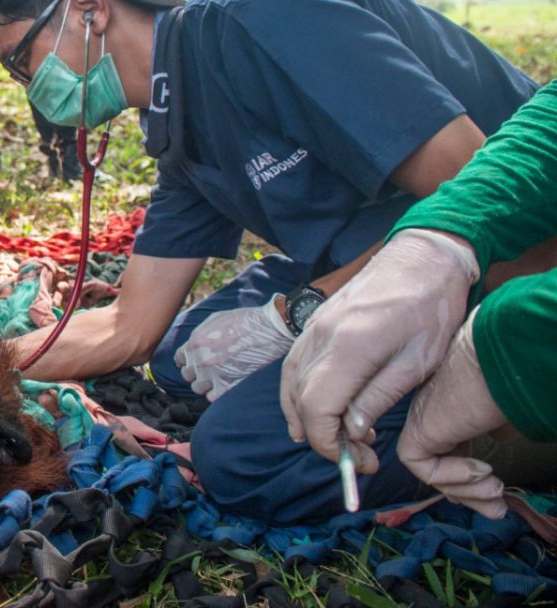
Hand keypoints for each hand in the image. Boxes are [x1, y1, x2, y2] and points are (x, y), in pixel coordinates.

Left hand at [175, 296, 294, 401]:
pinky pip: (211, 397)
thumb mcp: (214, 320)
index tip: (194, 359)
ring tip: (214, 378)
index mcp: (195, 342)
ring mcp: (214, 373)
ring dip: (203, 384)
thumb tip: (191, 345)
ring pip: (197, 388)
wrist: (268, 328)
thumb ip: (199, 334)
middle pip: (187, 374)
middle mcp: (201, 358)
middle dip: (195, 371)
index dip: (186, 359)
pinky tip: (222, 385)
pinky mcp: (229, 383)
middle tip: (207, 368)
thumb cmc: (242, 321)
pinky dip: (214, 393)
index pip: (179, 358)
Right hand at [280, 229, 479, 472]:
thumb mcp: (418, 361)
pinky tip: (313, 407)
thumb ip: (378, 396)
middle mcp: (321, 337)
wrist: (422, 259)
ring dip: (304, 417)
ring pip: (290, 383)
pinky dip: (298, 393)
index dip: (328, 442)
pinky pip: (294, 365)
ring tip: (332, 440)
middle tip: (358, 455)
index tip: (355, 461)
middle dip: (322, 436)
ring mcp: (313, 327)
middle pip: (300, 399)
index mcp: (349, 347)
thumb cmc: (430, 309)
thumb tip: (351, 430)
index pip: (317, 407)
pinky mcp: (315, 323)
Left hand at [397, 307, 508, 518]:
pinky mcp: (419, 427)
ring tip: (496, 490)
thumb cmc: (515, 381)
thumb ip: (498, 422)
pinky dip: (449, 477)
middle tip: (496, 509)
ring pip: (427, 466)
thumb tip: (499, 436)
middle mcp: (434, 407)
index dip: (466, 470)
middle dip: (467, 492)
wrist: (509, 365)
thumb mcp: (506, 407)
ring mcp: (424, 417)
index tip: (493, 488)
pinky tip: (481, 469)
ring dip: (463, 490)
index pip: (449, 441)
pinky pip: (420, 464)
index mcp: (453, 399)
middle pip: (437, 458)